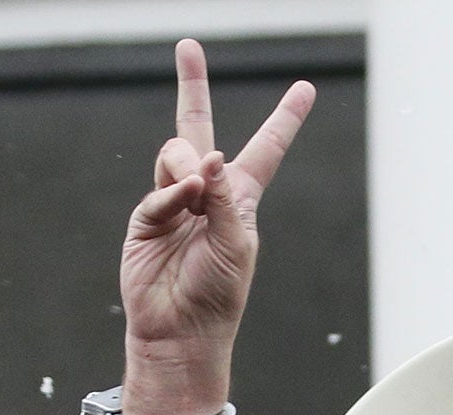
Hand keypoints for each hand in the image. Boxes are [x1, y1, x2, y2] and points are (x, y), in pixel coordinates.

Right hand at [120, 38, 315, 414]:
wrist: (180, 331)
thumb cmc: (218, 295)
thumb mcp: (237, 245)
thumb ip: (225, 199)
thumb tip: (207, 158)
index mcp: (240, 200)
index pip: (265, 151)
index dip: (284, 120)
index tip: (305, 89)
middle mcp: (206, 193)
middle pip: (199, 128)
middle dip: (192, 86)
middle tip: (188, 46)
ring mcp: (173, 202)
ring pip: (176, 153)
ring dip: (186, 166)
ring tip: (193, 198)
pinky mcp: (147, 217)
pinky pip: (158, 188)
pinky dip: (171, 193)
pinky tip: (182, 203)